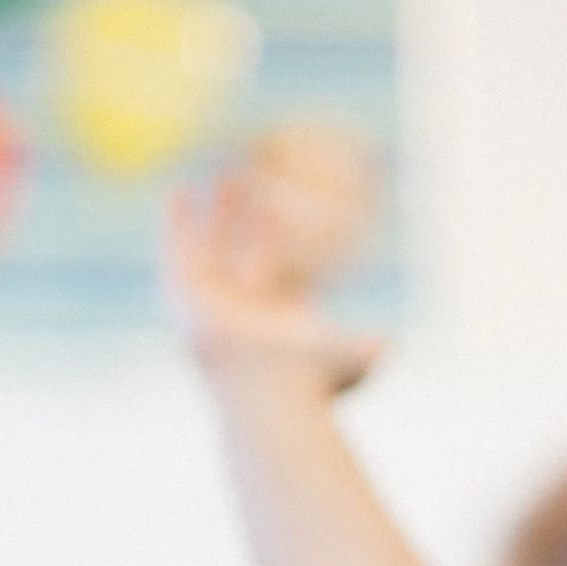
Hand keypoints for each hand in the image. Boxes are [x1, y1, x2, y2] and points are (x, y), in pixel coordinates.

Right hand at [162, 170, 382, 393]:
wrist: (267, 390)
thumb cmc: (307, 377)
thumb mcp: (352, 359)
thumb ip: (370, 349)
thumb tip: (391, 344)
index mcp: (271, 314)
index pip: (270, 265)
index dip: (272, 234)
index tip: (279, 203)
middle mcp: (236, 308)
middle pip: (235, 250)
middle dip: (238, 217)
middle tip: (245, 177)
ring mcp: (207, 303)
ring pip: (206, 249)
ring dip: (211, 215)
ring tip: (213, 176)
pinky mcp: (184, 298)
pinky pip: (176, 253)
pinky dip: (175, 224)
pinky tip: (178, 192)